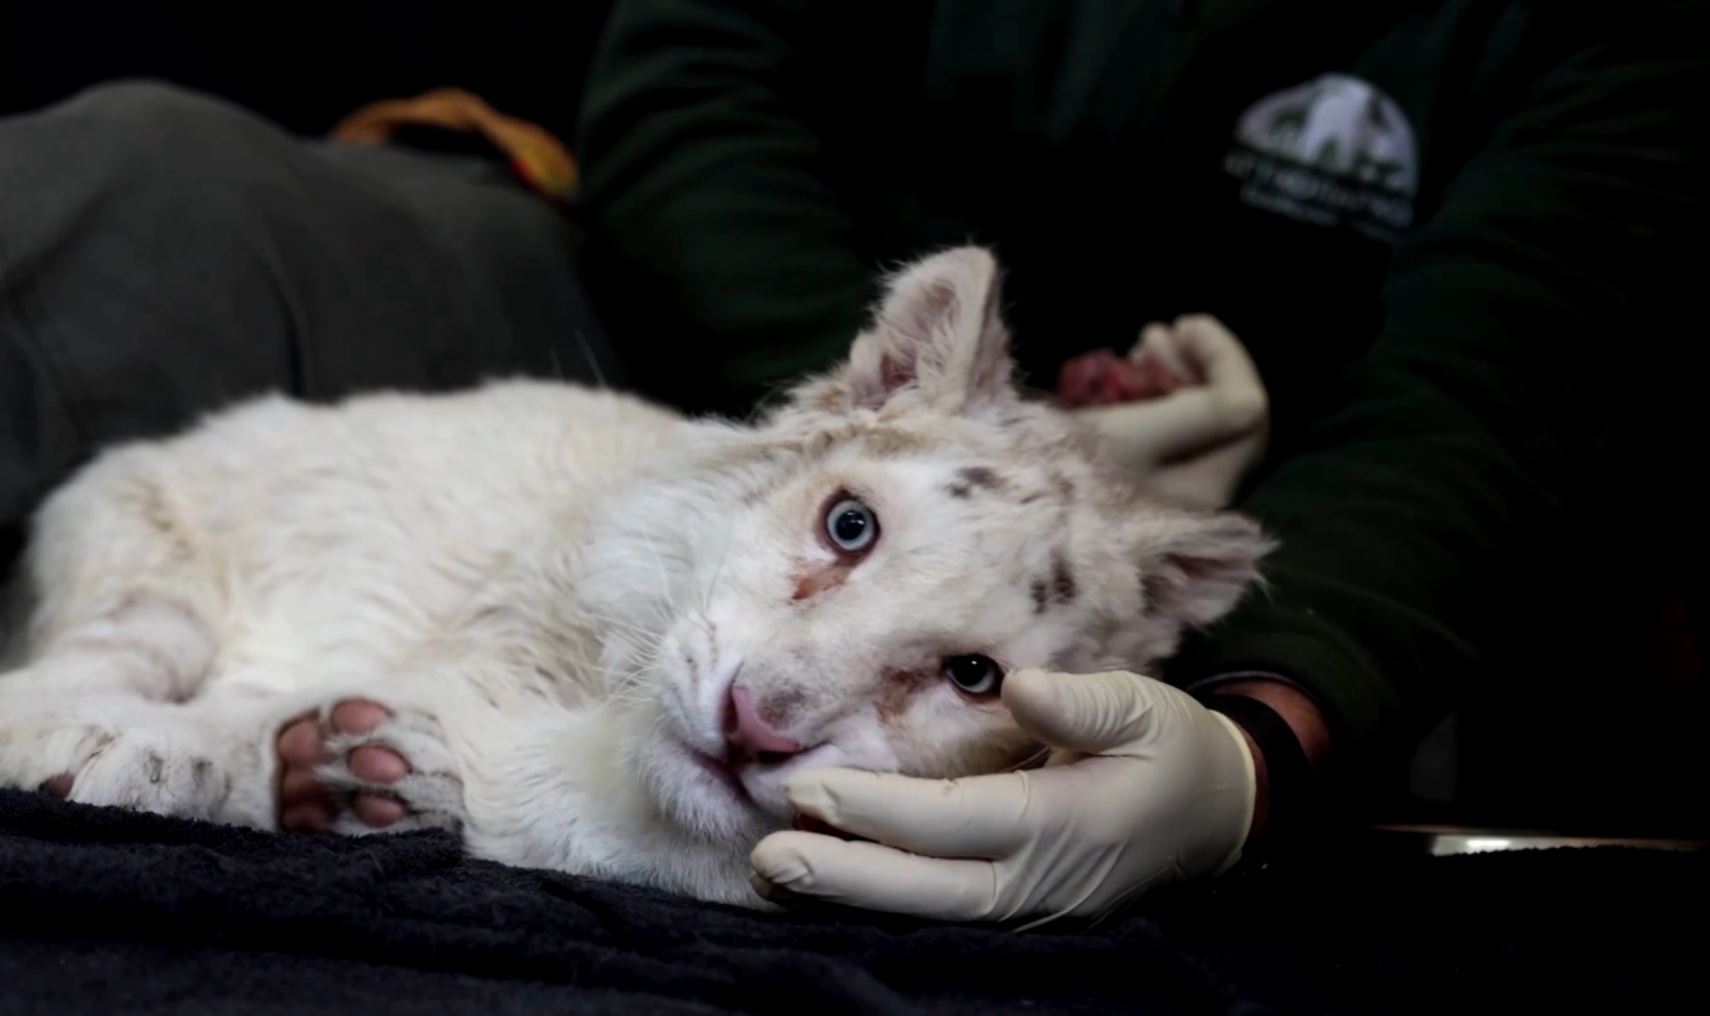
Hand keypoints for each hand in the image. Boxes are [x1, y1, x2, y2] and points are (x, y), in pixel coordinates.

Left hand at [749, 668, 1256, 925]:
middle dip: (844, 877)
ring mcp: (1030, 906)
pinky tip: (828, 880)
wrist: (1216, 816)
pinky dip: (884, 899)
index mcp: (1066, 825)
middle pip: (928, 889)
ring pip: (929, 911)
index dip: (882, 813)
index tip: (812, 792)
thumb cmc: (1171, 749)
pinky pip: (943, 911)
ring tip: (774, 872)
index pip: (956, 822)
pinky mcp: (1020, 910)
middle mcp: (1039, 881)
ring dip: (851, 894)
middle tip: (768, 857)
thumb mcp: (1143, 708)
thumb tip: (1020, 685)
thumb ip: (1083, 704)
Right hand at [1063, 316, 1268, 508]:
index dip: (1224, 357)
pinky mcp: (1141, 480)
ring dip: (1175, 374)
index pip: (1247, 410)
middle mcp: (1201, 491)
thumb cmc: (1077, 472)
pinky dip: (1154, 397)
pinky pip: (1167, 431)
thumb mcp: (1140, 435)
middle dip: (1198, 363)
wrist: (1016, 512)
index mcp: (1210, 485)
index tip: (1184, 322)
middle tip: (1156, 333)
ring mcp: (1171, 487)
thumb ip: (1208, 413)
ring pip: (1197, 418)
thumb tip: (1252, 395)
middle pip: (1225, 413)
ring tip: (1138, 349)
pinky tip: (1124, 377)